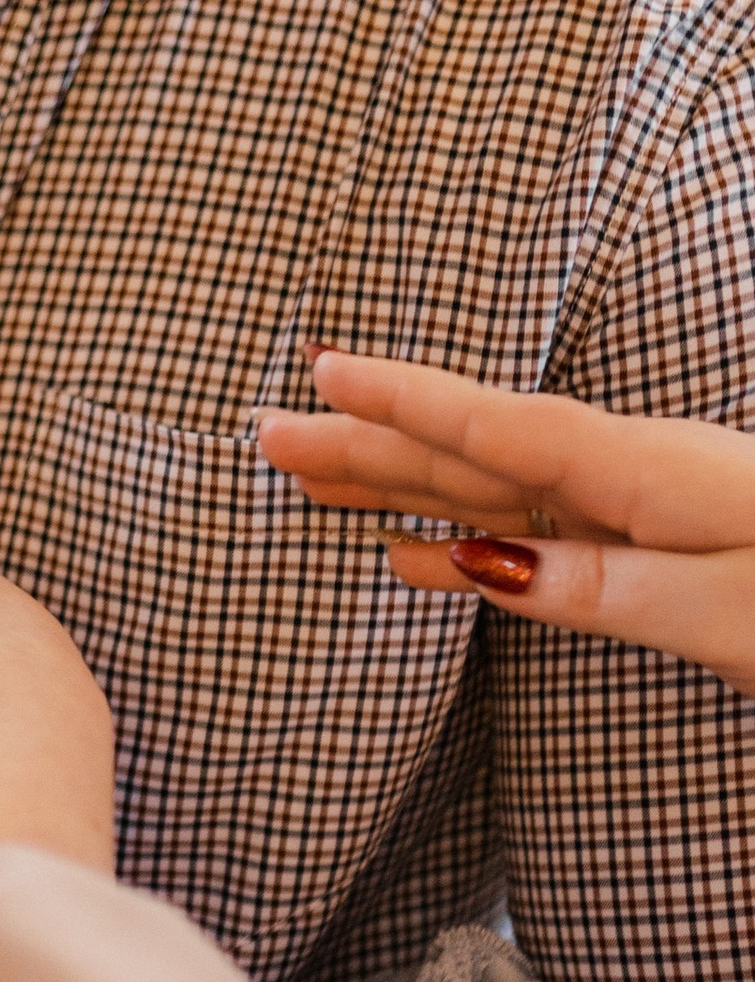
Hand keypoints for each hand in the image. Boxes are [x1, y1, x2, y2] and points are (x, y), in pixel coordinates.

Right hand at [258, 350, 754, 694]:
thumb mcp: (723, 609)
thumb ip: (604, 587)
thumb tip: (487, 569)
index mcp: (647, 474)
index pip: (500, 429)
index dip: (408, 402)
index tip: (324, 372)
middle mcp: (632, 477)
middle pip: (476, 453)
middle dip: (371, 440)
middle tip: (273, 434)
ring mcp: (639, 510)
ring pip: (491, 489)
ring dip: (401, 481)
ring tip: (315, 477)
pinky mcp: (652, 546)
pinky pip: (532, 537)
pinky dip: (464, 543)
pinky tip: (410, 553)